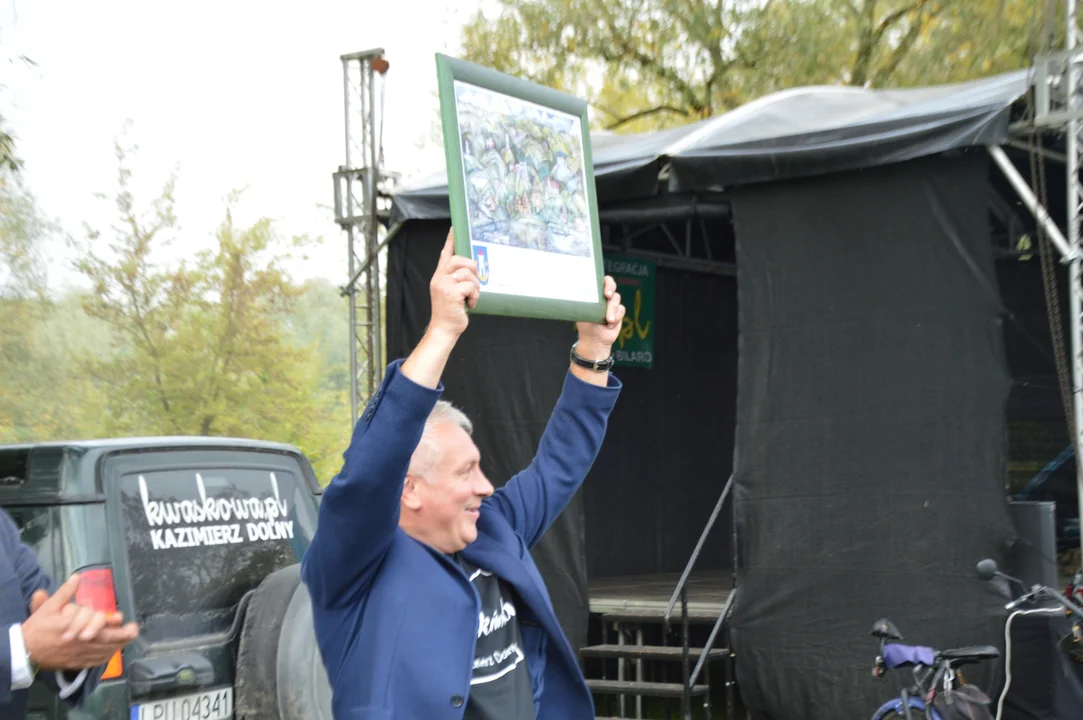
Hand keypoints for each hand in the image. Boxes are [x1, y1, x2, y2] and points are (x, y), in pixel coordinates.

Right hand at [21, 574, 139, 671]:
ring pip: (103, 651)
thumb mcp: (48, 608)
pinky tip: (115, 650)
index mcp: (72, 627)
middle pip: (104, 639)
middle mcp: (78, 642)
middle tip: (133, 629)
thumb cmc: (38, 629)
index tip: (118, 616)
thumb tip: (77, 577)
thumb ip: (64, 593)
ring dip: (118, 644)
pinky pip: (96, 662)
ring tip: (129, 637)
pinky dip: (107, 656)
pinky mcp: (78, 664)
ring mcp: (79, 655)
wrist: (25, 652)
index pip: (93, 622)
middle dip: (121, 634)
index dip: (106, 619)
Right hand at [428, 229, 480, 339]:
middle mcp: (440, 277)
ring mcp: (444, 284)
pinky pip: (470, 286)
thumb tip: (472, 270)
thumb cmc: (450, 312)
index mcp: (440, 276)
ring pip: (467, 274)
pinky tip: (469, 305)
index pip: (445, 254)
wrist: (444, 328)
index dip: (450, 241)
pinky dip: (474, 296)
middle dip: (471, 269)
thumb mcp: (452, 292)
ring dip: (475, 287)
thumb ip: (457, 280)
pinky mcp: (451, 292)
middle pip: (459, 259)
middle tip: (474, 282)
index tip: (454, 228)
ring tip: (470, 298)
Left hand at [575, 275, 624, 358]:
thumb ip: (585, 303)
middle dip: (610, 289)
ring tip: (608, 320)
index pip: (601, 281)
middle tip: (607, 297)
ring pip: (616, 300)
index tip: (604, 290)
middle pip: (612, 286)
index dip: (605, 282)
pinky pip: (621, 310)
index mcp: (594, 294)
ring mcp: (612, 304)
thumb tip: (579, 292)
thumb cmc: (586, 325)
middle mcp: (604, 297)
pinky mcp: (618, 312)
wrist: (595, 340)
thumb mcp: (583, 313)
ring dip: (612, 310)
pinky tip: (609, 325)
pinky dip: (616, 317)